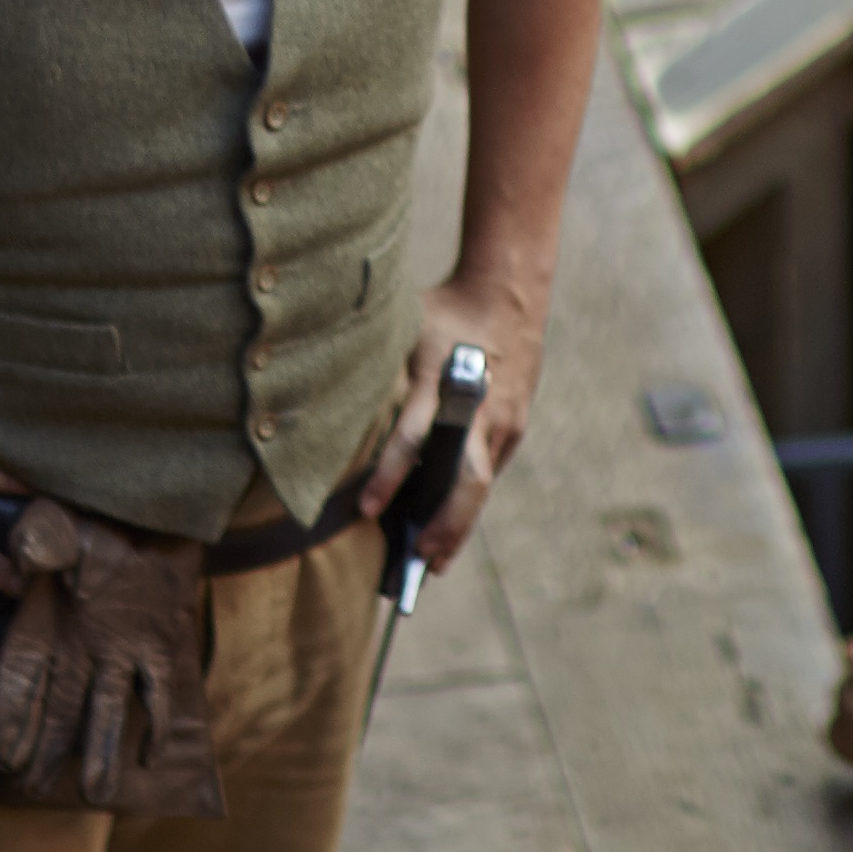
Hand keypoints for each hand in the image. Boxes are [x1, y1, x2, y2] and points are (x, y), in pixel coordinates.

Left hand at [383, 272, 544, 573]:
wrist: (507, 290)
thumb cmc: (444, 311)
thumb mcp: (404, 332)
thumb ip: (381, 375)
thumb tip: (336, 415)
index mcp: (443, 382)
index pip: (412, 436)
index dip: (388, 475)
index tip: (365, 509)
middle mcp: (479, 407)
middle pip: (468, 480)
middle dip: (446, 525)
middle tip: (421, 559)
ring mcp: (504, 417)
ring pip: (484, 483)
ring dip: (461, 523)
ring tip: (436, 561)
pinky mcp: (516, 421)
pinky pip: (492, 467)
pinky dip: (472, 498)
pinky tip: (454, 524)